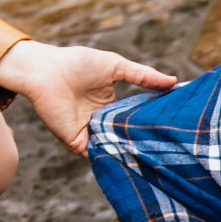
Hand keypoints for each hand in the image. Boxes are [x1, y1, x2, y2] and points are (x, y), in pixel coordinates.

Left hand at [0, 40, 177, 155]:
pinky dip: (112, 157)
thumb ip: (144, 76)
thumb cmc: (77, 63)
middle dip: (144, 142)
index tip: (173, 127)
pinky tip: (131, 157)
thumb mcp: (117, 66)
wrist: (46, 71)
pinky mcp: (77, 142)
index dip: (152, 123)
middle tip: (170, 147)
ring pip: (114, 148)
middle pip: (126, 137)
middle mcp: (102, 122)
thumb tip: (174, 81)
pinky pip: (98, 155)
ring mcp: (89, 134)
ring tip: (156, 156)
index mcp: (111, 106)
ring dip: (130, 152)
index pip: (135, 120)